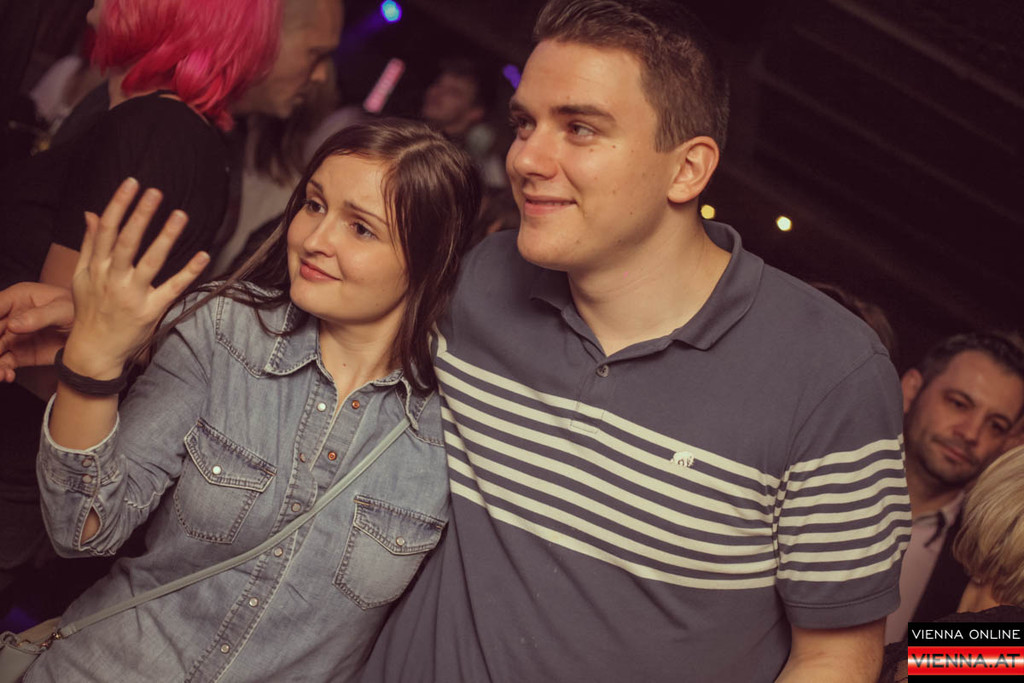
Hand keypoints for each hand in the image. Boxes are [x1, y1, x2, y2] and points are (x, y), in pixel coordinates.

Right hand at [0, 282, 74, 381]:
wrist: (95, 334)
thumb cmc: (80, 312)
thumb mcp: (64, 309)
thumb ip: (39, 316)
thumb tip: (13, 325)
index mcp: (18, 298)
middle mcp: (11, 317)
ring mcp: (13, 336)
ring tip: (2, 373)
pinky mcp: (19, 354)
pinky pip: (3, 364)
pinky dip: (2, 372)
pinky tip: (8, 376)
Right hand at [61, 178, 209, 378]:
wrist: (94, 350)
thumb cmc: (90, 309)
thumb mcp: (81, 276)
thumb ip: (88, 244)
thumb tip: (90, 213)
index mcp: (97, 267)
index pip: (107, 229)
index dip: (119, 204)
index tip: (132, 183)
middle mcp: (113, 278)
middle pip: (127, 242)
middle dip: (140, 215)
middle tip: (155, 192)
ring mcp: (132, 295)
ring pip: (151, 262)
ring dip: (166, 237)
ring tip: (180, 215)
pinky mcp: (150, 311)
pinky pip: (172, 288)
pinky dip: (188, 272)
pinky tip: (203, 255)